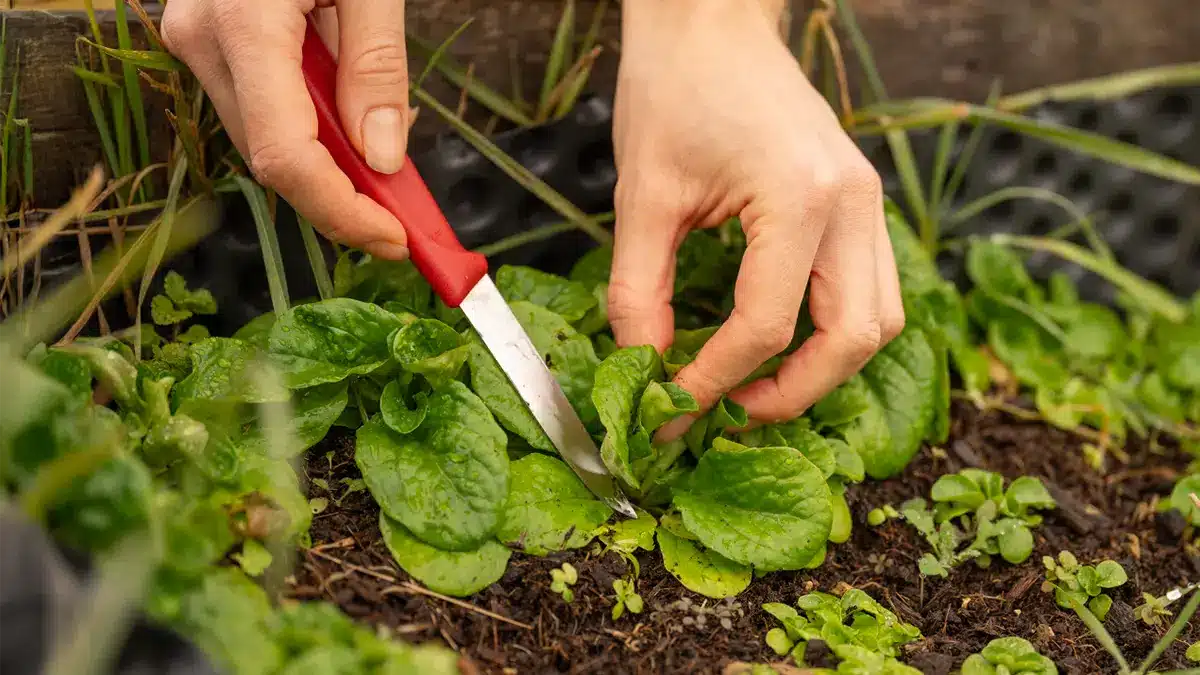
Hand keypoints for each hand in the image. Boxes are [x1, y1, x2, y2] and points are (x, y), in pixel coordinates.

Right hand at [163, 0, 410, 259]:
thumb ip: (376, 65)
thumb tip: (381, 158)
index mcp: (244, 24)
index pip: (286, 155)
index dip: (341, 210)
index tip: (394, 238)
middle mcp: (204, 41)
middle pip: (273, 158)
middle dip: (341, 199)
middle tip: (404, 219)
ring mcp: (197, 41)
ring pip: (264, 139)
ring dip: (328, 165)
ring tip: (387, 165)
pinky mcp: (208, 41)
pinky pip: (259, 108)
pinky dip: (310, 129)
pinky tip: (351, 118)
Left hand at [609, 0, 903, 433]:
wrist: (711, 21)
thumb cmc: (675, 88)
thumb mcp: (643, 196)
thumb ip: (640, 291)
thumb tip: (642, 368)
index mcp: (801, 198)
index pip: (767, 325)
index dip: (714, 381)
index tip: (669, 408)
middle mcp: (852, 204)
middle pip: (854, 339)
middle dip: (791, 393)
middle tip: (725, 412)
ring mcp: (866, 202)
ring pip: (878, 320)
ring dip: (822, 367)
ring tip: (753, 384)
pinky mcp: (858, 201)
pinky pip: (871, 287)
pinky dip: (832, 328)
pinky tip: (779, 338)